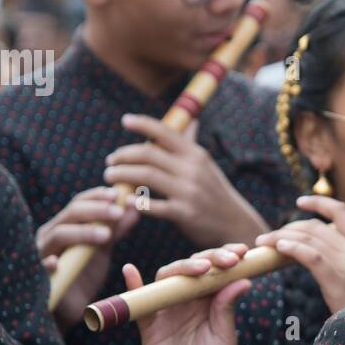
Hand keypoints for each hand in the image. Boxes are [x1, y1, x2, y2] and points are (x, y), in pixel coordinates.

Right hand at [38, 186, 140, 328]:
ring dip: (83, 233)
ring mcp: (40, 253)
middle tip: (118, 211)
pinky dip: (48, 262)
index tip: (118, 194)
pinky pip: (40, 266)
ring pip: (58, 235)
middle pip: (71, 214)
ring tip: (106, 236)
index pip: (79, 203)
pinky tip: (56, 263)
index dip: (97, 196)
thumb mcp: (102, 249)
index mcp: (64, 225)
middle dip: (96, 210)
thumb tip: (135, 206)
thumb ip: (116, 228)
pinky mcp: (37, 274)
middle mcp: (50, 235)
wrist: (70, 308)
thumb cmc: (83, 274)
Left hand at [103, 115, 266, 248]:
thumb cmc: (214, 192)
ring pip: (146, 176)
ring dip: (123, 174)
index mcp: (195, 154)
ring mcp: (188, 191)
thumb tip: (191, 120)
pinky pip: (154, 206)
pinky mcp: (185, 213)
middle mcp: (192, 169)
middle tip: (110, 161)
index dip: (142, 124)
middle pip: (148, 153)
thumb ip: (192, 144)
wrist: (235, 223)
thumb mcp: (206, 166)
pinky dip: (136, 202)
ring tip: (110, 177)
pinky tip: (125, 200)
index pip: (165, 132)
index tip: (125, 121)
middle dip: (124, 155)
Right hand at [128, 245, 251, 344]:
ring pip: (168, 278)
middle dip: (211, 258)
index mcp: (209, 300)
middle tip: (228, 259)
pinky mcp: (148, 326)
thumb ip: (227, 308)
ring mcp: (166, 310)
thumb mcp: (225, 337)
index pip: (215, 270)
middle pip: (192, 267)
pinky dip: (133, 286)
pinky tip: (131, 271)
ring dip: (183, 268)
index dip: (226, 258)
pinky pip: (138, 304)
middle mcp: (187, 300)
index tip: (242, 253)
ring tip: (201, 267)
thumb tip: (242, 280)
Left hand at [254, 195, 344, 313]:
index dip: (319, 202)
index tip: (300, 202)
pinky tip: (279, 248)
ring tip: (264, 242)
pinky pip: (311, 256)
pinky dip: (293, 248)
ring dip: (281, 237)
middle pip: (317, 227)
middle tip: (271, 236)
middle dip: (290, 227)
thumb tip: (319, 248)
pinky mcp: (337, 280)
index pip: (342, 212)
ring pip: (310, 238)